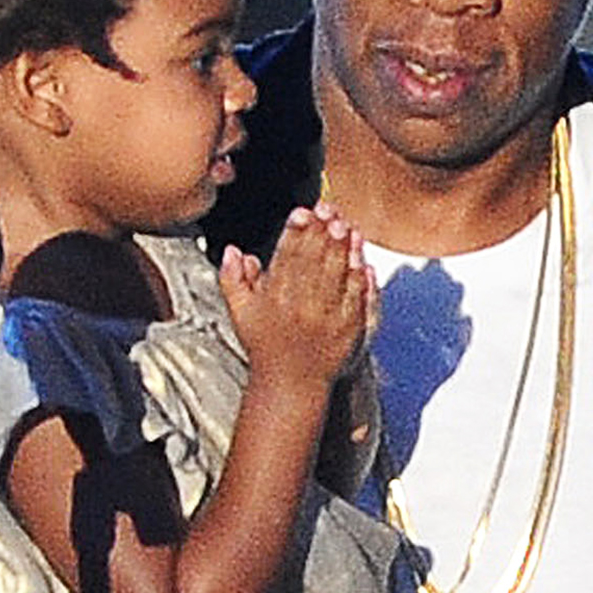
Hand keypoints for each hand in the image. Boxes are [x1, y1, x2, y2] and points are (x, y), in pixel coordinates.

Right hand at [217, 204, 373, 389]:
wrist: (290, 383)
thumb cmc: (266, 346)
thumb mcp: (240, 313)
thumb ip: (232, 279)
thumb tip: (232, 250)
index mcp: (274, 297)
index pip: (285, 256)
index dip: (295, 231)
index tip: (301, 211)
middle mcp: (300, 304)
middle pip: (313, 260)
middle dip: (321, 232)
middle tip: (328, 209)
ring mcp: (325, 315)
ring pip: (335, 274)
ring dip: (341, 247)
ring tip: (345, 225)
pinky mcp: (347, 326)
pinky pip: (354, 296)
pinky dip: (358, 276)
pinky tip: (360, 258)